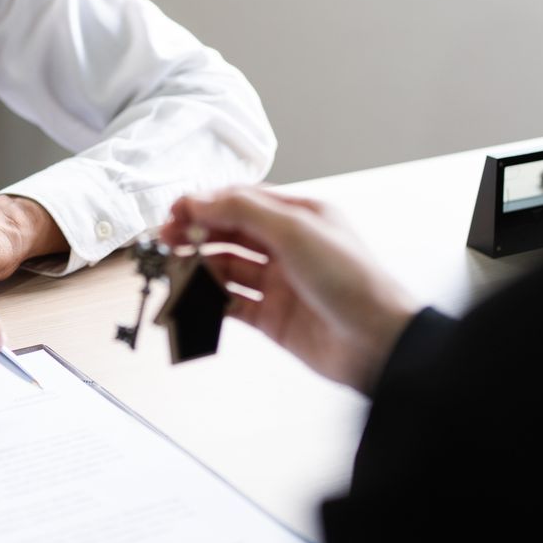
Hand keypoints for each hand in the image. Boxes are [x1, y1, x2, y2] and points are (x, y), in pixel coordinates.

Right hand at [163, 187, 415, 394]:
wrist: (377, 342)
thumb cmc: (352, 280)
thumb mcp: (295, 230)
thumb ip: (243, 211)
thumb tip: (199, 200)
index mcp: (300, 216)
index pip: (242, 201)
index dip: (207, 203)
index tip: (175, 210)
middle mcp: (288, 247)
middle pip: (230, 232)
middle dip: (196, 233)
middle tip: (165, 238)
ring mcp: (279, 282)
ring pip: (227, 268)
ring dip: (198, 266)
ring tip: (173, 268)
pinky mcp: (272, 317)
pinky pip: (231, 304)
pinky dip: (208, 300)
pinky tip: (191, 297)